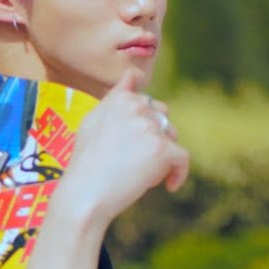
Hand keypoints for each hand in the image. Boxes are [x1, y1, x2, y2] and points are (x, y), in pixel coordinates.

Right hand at [61, 67, 189, 227]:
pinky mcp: (163, 149)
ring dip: (164, 154)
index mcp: (120, 98)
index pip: (147, 100)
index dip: (144, 119)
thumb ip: (115, 97)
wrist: (85, 193)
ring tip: (143, 172)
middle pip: (162, 117)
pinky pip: (182, 159)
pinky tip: (168, 186)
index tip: (137, 139)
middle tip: (135, 160)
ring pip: (172, 137)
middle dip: (155, 136)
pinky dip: (178, 174)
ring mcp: (151, 127)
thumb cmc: (85, 162)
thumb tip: (132, 75)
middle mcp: (137, 107)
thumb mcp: (92, 120)